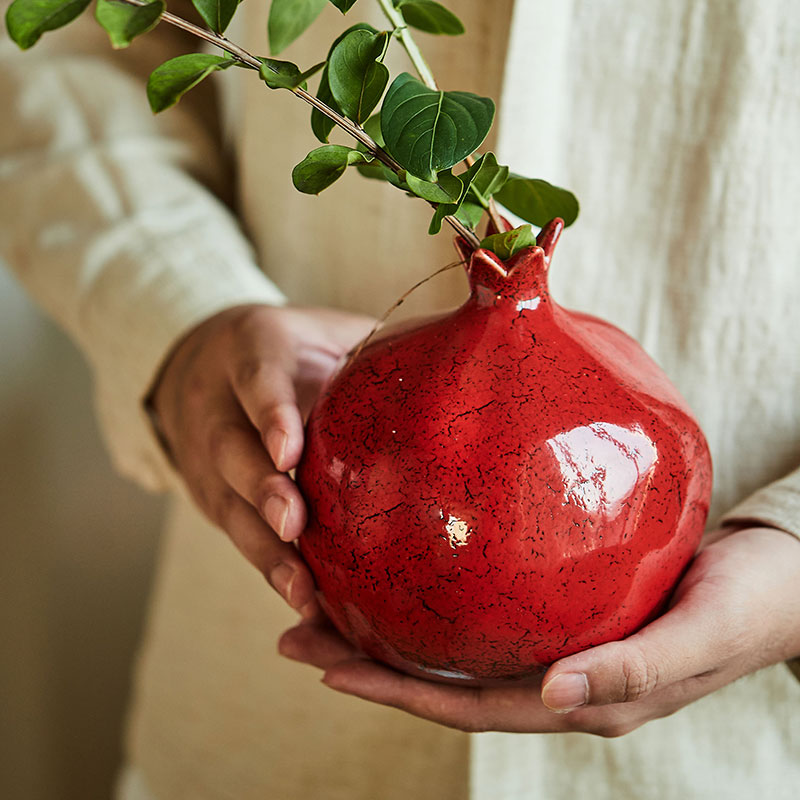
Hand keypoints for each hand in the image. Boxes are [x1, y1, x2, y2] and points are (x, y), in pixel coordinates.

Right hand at [151, 304, 373, 614]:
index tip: (288, 451)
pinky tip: (303, 603)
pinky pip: (239, 535)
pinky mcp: (213, 497)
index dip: (269, 412)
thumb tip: (465, 353)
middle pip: (232, 449)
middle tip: (291, 522)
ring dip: (263, 549)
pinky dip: (269, 569)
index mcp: (252, 349)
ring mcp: (207, 456)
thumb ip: (375, 341)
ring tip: (300, 589)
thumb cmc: (295, 350)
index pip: (257, 376)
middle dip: (260, 488)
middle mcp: (218, 405)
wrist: (206, 365)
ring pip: (229, 504)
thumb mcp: (326, 328)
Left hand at [279, 526, 799, 734]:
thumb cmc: (747, 604)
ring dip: (387, 626)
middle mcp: (553, 676)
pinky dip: (435, 594)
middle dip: (366, 660)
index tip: (326, 664)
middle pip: (442, 677)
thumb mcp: (702, 633)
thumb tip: (556, 694)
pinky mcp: (561, 608)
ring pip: (454, 643)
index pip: (466, 705)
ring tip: (326, 593)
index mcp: (577, 694)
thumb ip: (636, 666)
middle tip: (298, 626)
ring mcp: (553, 644)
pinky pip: (486, 606)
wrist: (779, 578)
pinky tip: (405, 565)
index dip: (395, 691)